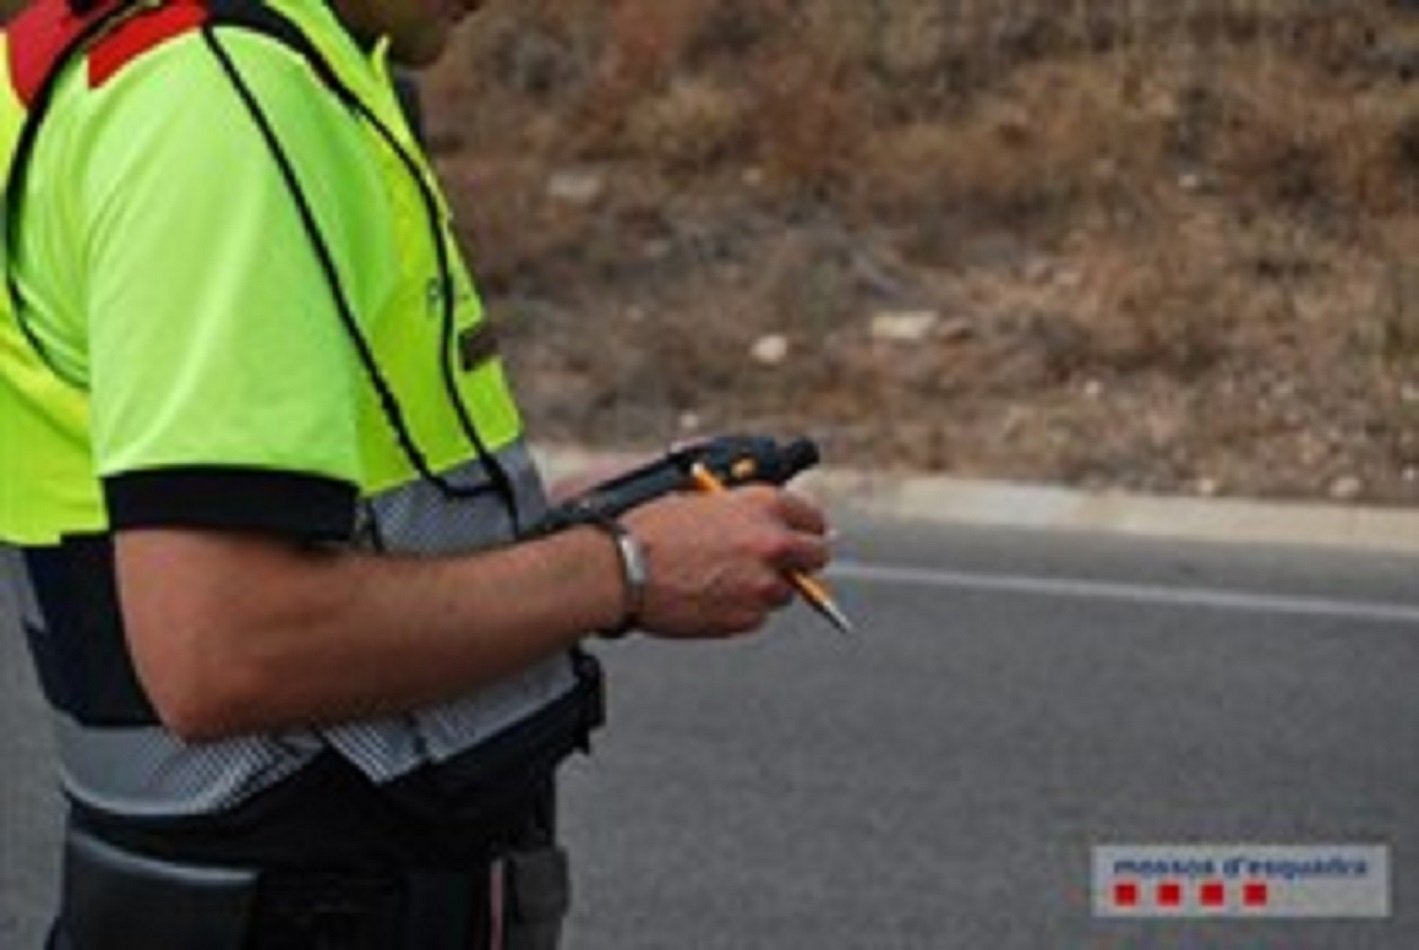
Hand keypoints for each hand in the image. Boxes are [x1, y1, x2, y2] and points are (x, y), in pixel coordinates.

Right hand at [620, 486, 831, 637]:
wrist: (621, 568)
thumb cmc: (651, 529)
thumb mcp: (703, 500)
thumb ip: (741, 512)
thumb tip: (763, 522)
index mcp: (764, 504)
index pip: (812, 518)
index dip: (805, 527)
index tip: (801, 535)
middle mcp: (773, 543)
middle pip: (817, 556)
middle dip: (802, 560)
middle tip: (784, 564)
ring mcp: (763, 585)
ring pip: (785, 592)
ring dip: (764, 588)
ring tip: (723, 580)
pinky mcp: (747, 618)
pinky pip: (757, 616)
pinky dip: (740, 610)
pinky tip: (708, 598)